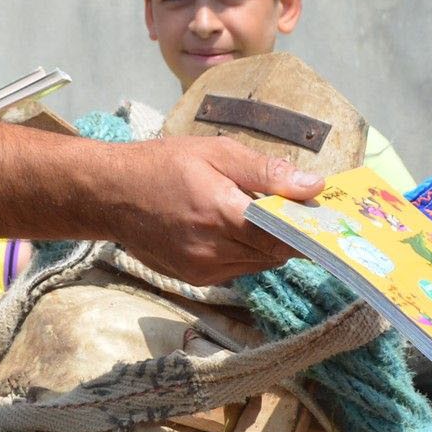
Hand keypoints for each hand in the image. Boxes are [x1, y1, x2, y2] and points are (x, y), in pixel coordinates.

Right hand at [108, 136, 318, 285]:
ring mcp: (203, 269)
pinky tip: (234, 229)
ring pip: (259, 264)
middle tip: (296, 211)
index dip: (307, 229)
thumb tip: (314, 186)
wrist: (109, 194)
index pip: (284, 236)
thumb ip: (267, 173)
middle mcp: (214, 251)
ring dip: (268, 245)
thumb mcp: (216, 153)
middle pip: (275, 253)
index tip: (322, 216)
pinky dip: (246, 253)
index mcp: (222, 215)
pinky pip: (238, 270)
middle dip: (290, 234)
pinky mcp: (195, 278)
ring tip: (260, 216)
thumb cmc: (162, 164)